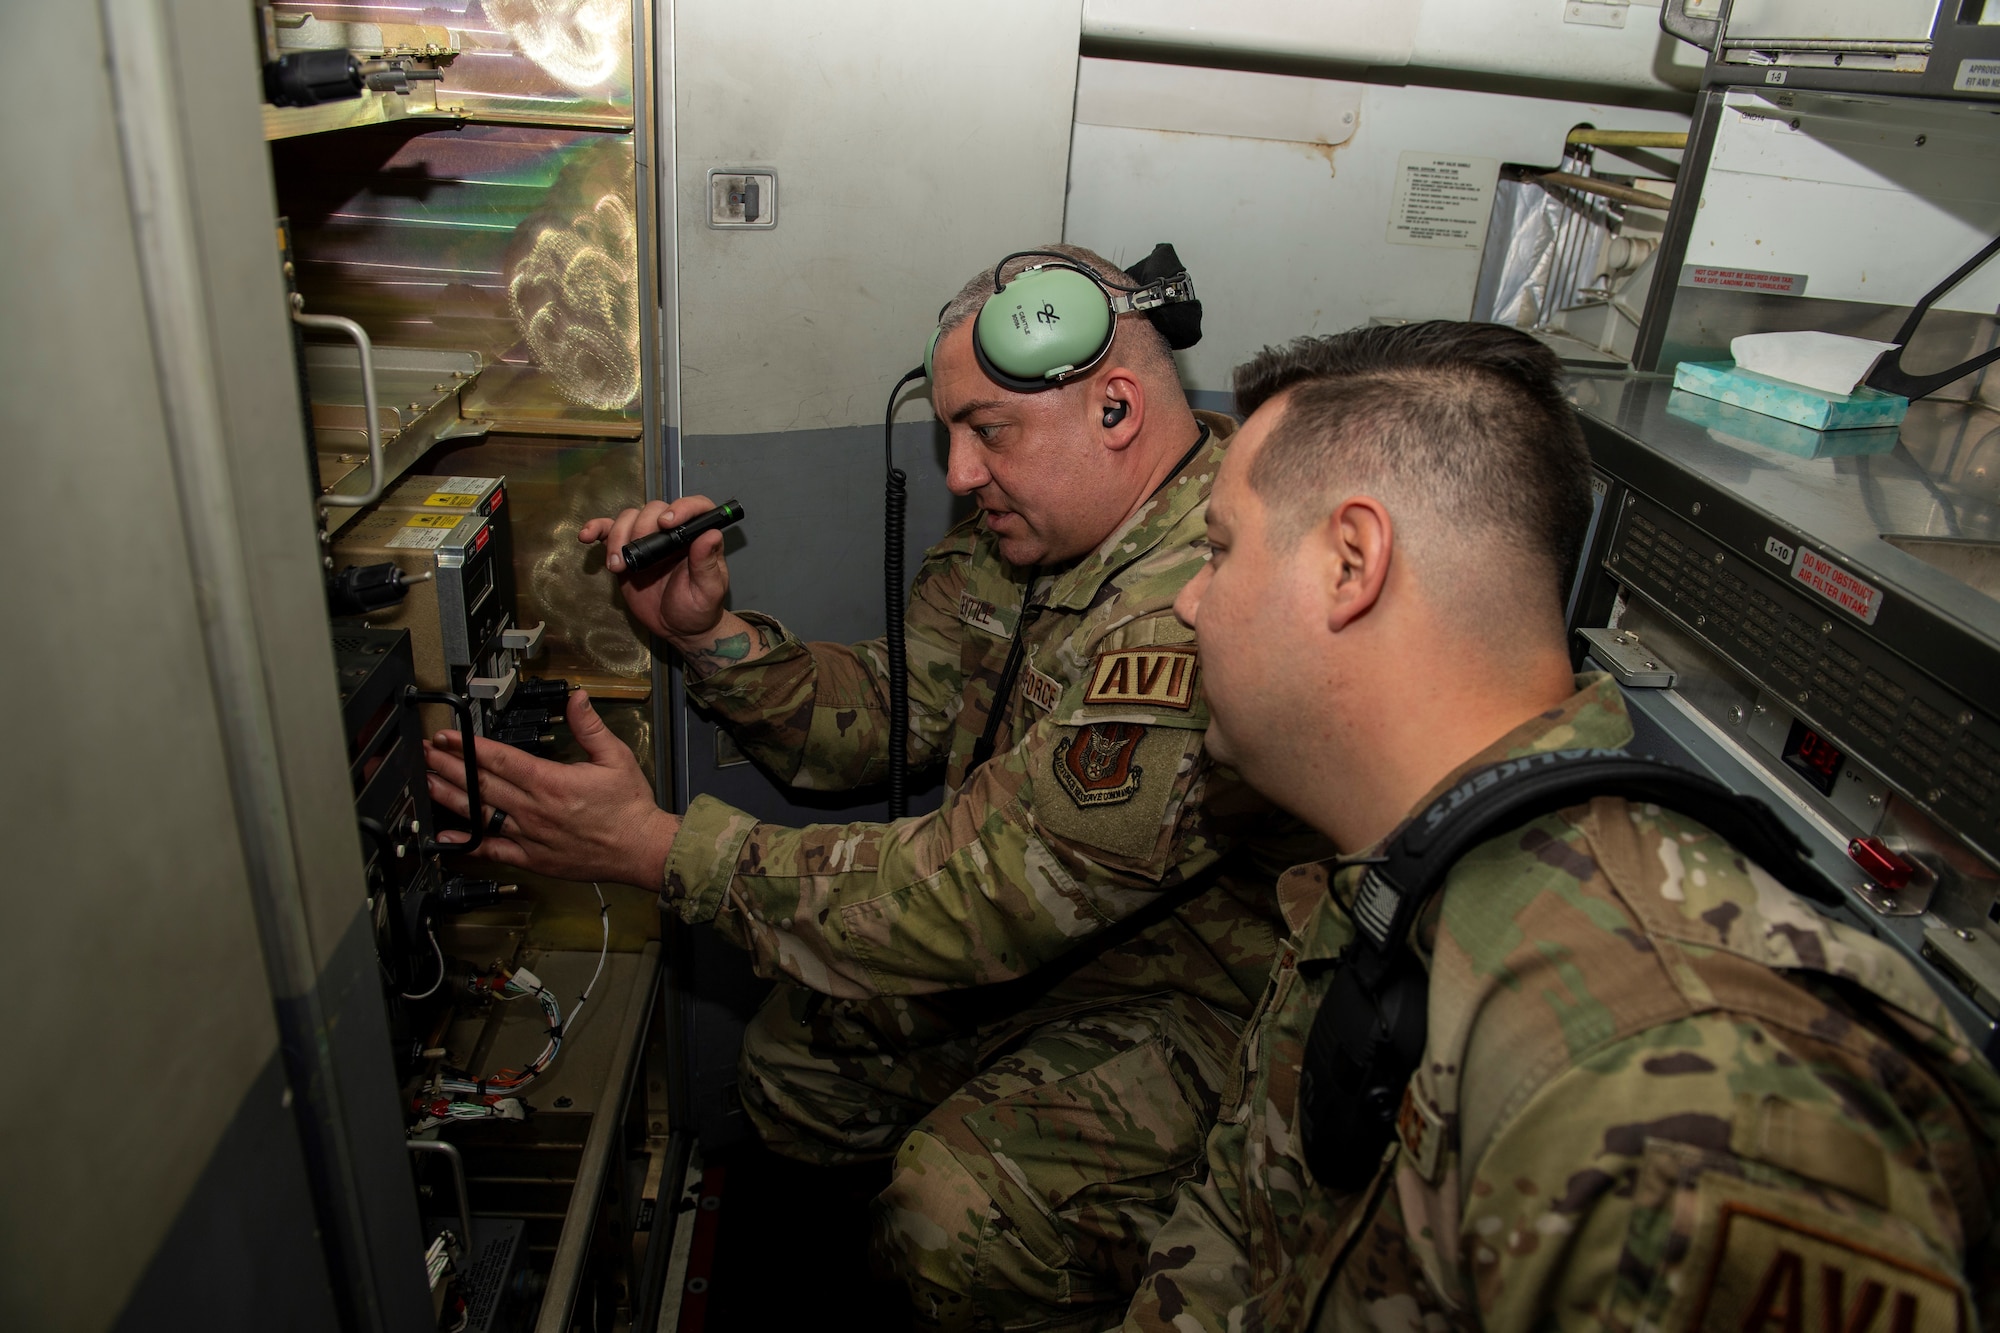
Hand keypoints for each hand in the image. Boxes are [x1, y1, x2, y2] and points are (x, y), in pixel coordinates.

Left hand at [423, 688, 679, 888]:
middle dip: (449, 766)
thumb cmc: (629, 807)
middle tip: (425, 754)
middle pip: (481, 784)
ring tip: (427, 783)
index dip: (468, 746)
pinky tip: (447, 836)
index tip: (447, 737)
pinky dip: (467, 843)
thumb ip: (590, 727)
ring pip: (480, 814)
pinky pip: (492, 850)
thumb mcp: (616, 757)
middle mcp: (534, 809)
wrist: (641, 849)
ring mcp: (529, 835)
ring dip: (450, 797)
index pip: (500, 760)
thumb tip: (577, 698)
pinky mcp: (531, 858)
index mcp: (551, 782)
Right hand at [580, 495, 731, 642]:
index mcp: (697, 537)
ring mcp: (648, 539)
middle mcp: (673, 532)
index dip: (682, 508)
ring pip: (629, 518)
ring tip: (618, 565)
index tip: (666, 523)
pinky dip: (597, 529)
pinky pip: (609, 531)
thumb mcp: (708, 590)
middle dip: (642, 529)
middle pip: (654, 510)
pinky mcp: (627, 549)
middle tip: (638, 556)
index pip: (695, 508)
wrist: (676, 626)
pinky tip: (587, 536)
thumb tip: (711, 534)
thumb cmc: (698, 608)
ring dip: (618, 536)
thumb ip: (707, 563)